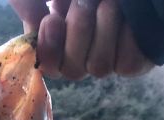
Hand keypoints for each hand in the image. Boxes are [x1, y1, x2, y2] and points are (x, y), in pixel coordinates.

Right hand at [9, 0, 153, 78]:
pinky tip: (128, 19)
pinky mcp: (134, 62)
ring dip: (103, 29)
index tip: (51, 20)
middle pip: (73, 70)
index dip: (49, 51)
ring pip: (99, 68)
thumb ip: (29, 3)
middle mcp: (84, 55)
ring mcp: (109, 60)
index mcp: (60, 41)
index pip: (49, 65)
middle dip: (78, 32)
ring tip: (109, 3)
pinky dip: (126, 36)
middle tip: (84, 2)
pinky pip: (126, 63)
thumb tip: (31, 24)